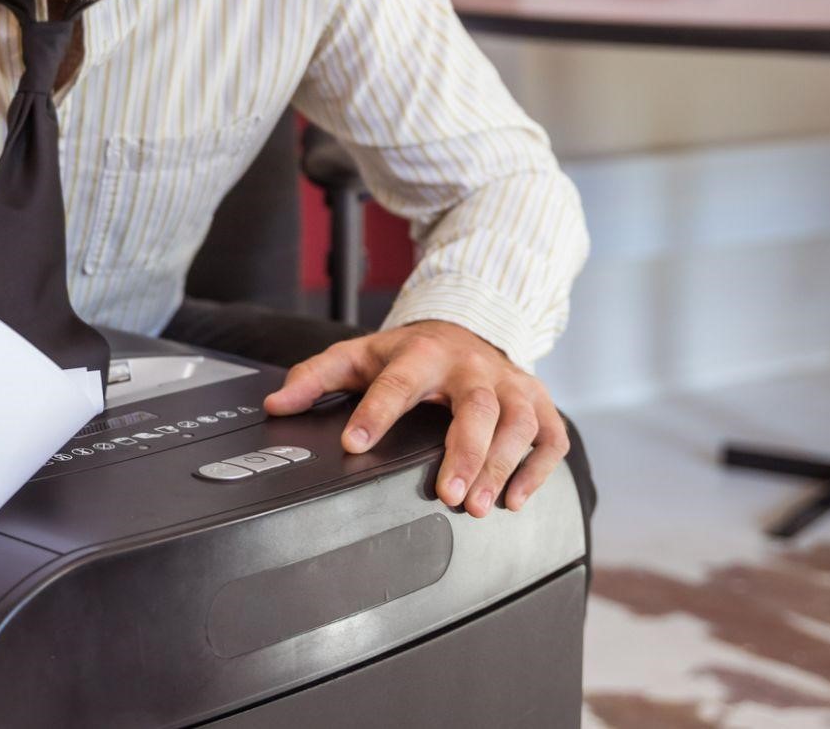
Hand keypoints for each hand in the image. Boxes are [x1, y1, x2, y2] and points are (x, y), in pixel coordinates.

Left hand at [263, 321, 566, 518]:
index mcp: (422, 354)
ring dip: (502, 466)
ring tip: (479, 506)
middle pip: (475, 407)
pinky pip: (550, 435)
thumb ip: (316, 378)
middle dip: (464, 453)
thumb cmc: (411, 353)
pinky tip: (516, 499)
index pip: (397, 383)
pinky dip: (538, 469)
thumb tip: (278, 404)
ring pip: (518, 422)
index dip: (376, 414)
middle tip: (447, 496)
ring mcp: (510, 383)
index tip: (356, 444)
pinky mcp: (539, 401)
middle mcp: (471, 367)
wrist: (468, 325)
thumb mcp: (359, 356)